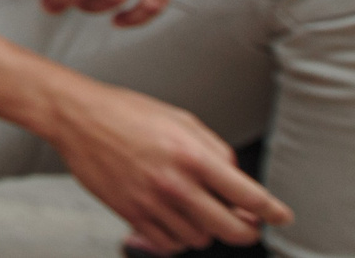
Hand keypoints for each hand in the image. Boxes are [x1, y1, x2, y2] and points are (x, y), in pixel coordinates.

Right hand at [45, 78, 288, 252]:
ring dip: (206, 230)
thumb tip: (237, 180)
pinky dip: (178, 238)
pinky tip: (174, 219)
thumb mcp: (180, 118)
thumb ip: (215, 150)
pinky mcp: (130, 213)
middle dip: (246, 231)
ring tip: (197, 211)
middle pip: (232, 230)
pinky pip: (169, 244)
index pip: (249, 196)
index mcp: (192, 155)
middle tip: (245, 223)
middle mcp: (175, 182)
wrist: (75, 117)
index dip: (273, 212)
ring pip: (201, 239)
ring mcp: (151, 202)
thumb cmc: (126, 112)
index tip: (281, 216)